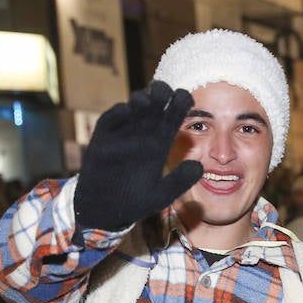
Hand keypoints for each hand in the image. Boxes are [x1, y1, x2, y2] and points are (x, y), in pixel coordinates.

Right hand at [74, 81, 203, 231]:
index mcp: (160, 141)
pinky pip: (110, 120)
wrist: (104, 210)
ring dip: (140, 100)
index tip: (185, 99)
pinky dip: (117, 114)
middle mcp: (142, 132)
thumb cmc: (134, 201)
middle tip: (165, 92)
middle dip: (161, 93)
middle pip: (155, 104)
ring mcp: (122, 132)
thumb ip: (179, 181)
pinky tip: (126, 111)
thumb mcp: (161, 194)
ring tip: (146, 101)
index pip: (173, 116)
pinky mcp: (102, 137)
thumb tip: (199, 167)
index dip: (180, 104)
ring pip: (133, 108)